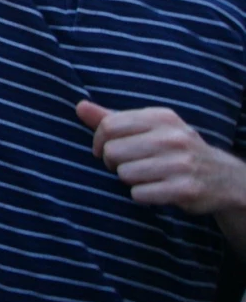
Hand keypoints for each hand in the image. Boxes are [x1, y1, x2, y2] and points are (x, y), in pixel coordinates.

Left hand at [77, 100, 245, 214]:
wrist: (222, 178)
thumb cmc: (173, 149)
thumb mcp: (149, 127)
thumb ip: (112, 118)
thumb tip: (79, 106)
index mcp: (161, 117)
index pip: (108, 126)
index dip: (98, 142)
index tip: (106, 150)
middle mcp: (173, 137)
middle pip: (112, 152)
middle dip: (113, 163)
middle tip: (130, 165)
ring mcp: (181, 164)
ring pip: (124, 174)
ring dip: (129, 180)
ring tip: (147, 176)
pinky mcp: (185, 189)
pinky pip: (139, 194)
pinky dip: (142, 195)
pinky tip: (157, 190)